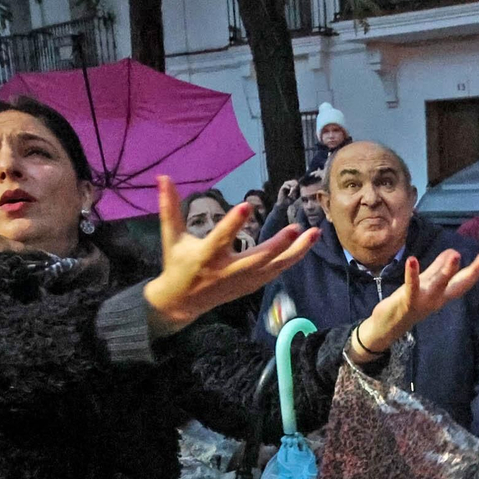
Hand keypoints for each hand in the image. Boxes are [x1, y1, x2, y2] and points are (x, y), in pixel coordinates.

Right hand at [144, 176, 320, 333]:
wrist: (182, 302)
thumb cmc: (177, 264)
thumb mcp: (171, 237)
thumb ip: (169, 207)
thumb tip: (163, 176)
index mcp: (206, 256)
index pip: (221, 238)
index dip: (233, 223)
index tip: (247, 205)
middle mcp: (227, 270)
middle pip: (257, 258)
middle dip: (277, 245)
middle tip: (296, 228)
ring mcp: (243, 280)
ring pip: (274, 267)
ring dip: (297, 251)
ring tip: (315, 232)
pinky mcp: (252, 285)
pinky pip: (276, 272)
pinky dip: (292, 259)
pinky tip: (307, 243)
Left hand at [351, 246, 478, 362]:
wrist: (388, 325)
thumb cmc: (410, 301)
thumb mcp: (427, 283)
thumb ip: (439, 267)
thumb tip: (454, 251)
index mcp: (446, 293)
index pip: (468, 277)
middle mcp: (440, 298)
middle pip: (461, 283)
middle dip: (476, 268)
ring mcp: (425, 301)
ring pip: (439, 285)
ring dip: (448, 271)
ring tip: (456, 255)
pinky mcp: (408, 302)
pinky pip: (412, 287)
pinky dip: (412, 274)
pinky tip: (412, 259)